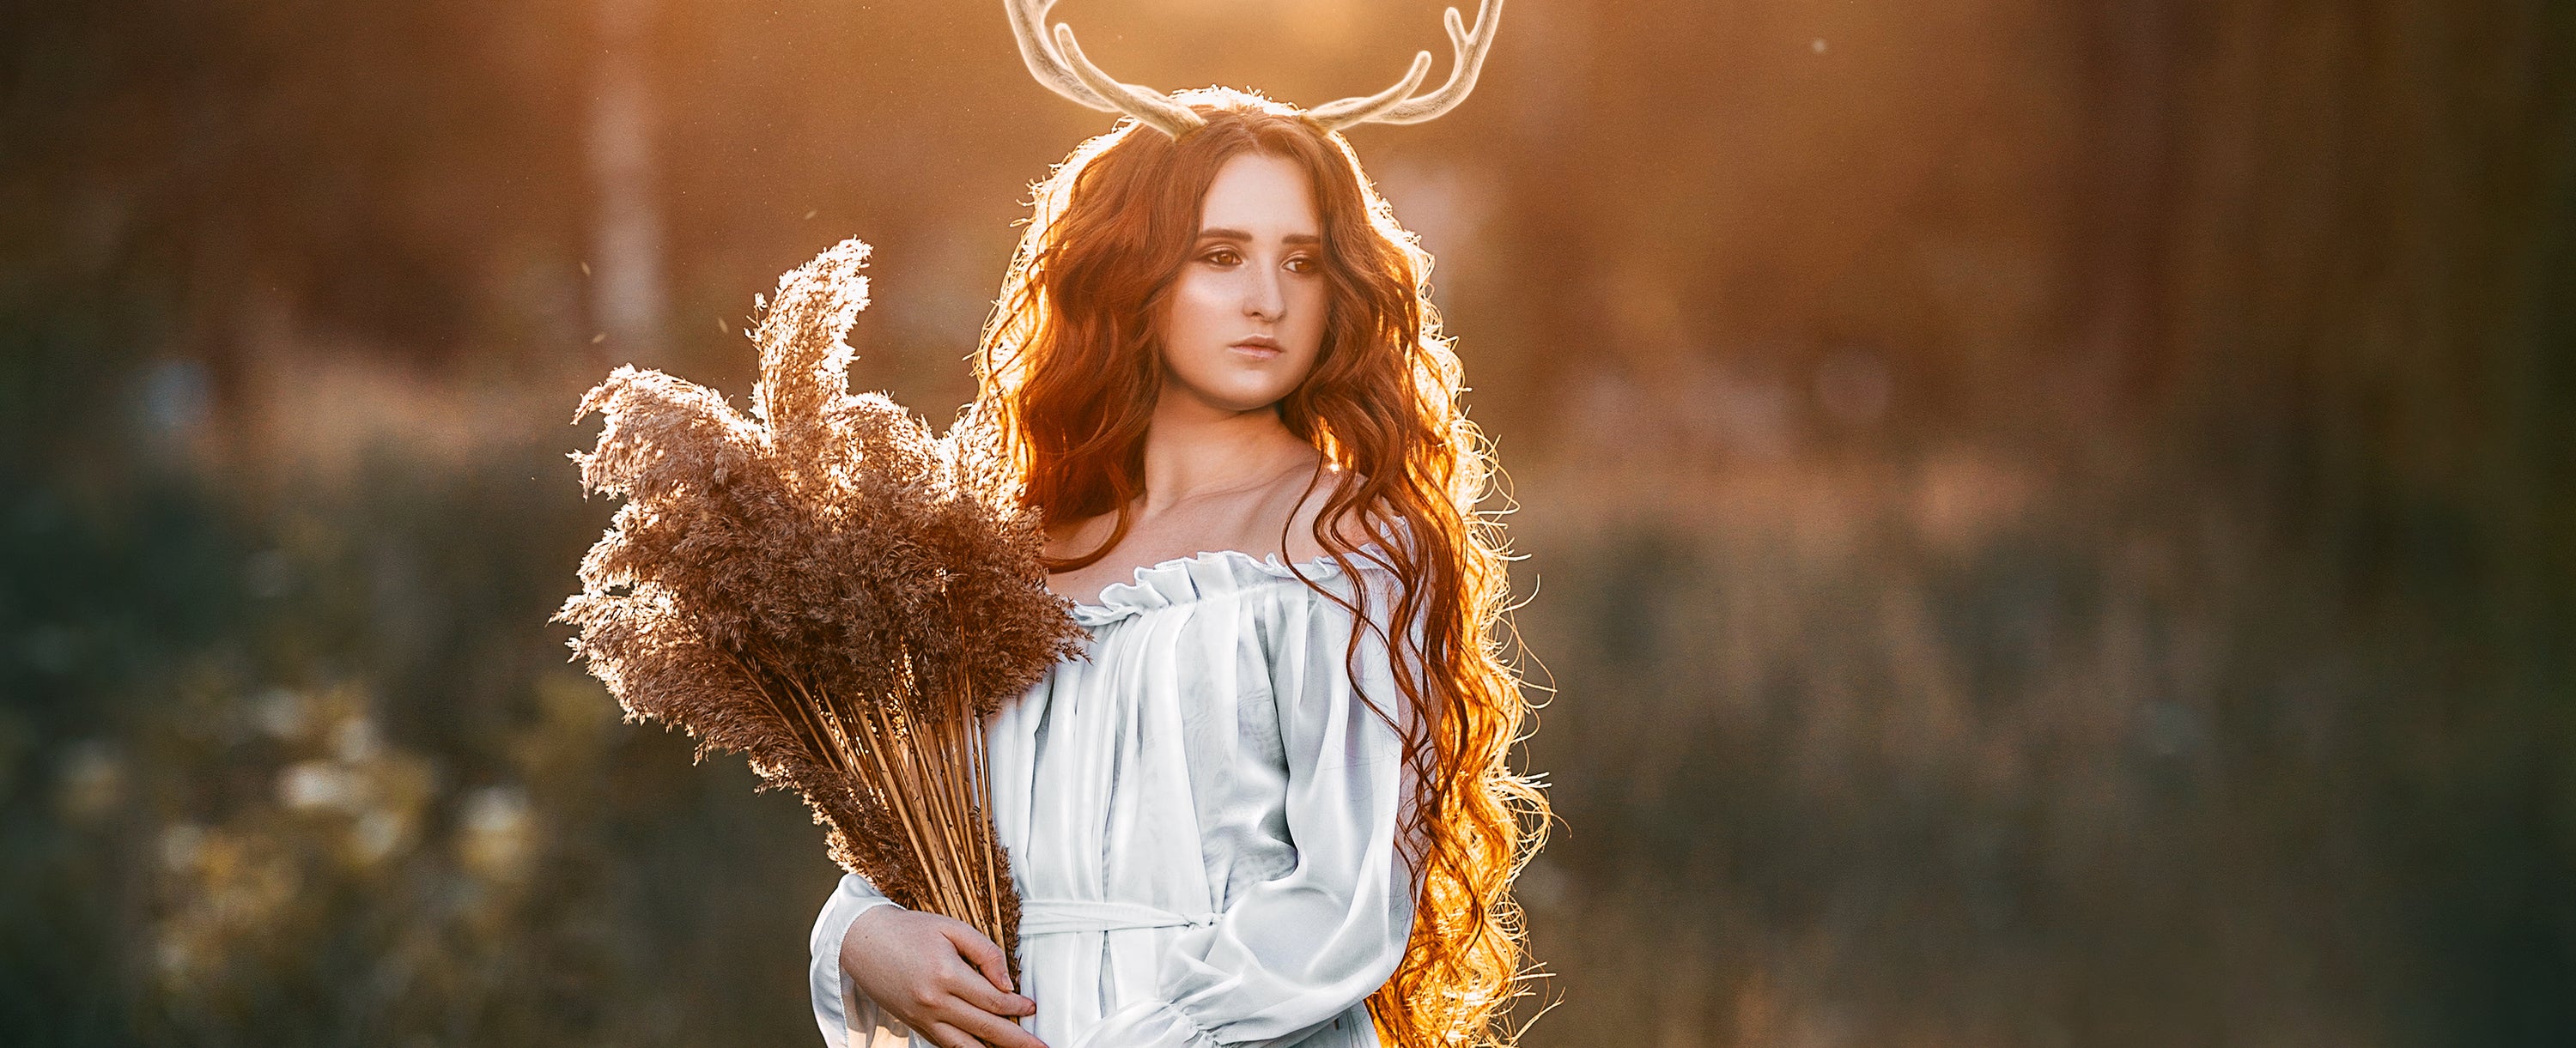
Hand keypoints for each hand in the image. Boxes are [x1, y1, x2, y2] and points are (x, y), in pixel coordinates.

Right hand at [840, 906, 1044, 1047]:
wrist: (862, 942)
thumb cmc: (908, 931)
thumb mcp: (951, 928)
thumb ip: (985, 952)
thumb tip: (1007, 982)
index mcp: (946, 974)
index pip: (993, 1000)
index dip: (1017, 1006)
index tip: (1032, 1008)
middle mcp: (934, 1002)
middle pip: (986, 1029)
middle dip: (1018, 1041)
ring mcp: (923, 1019)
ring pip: (966, 1047)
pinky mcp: (915, 1026)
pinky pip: (946, 1045)